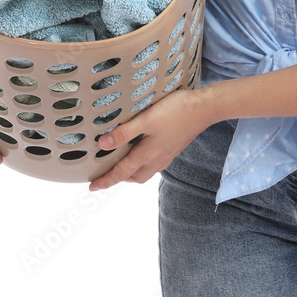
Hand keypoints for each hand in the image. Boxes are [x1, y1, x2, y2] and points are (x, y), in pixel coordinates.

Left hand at [88, 88, 211, 190]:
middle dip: (119, 178)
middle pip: (134, 176)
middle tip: (106, 174)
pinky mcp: (173, 148)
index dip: (106, 180)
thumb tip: (103, 144)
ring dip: (132, 171)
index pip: (122, 172)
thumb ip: (124, 133)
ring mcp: (167, 155)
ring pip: (145, 171)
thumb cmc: (176, 111)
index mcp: (148, 155)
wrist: (204, 109)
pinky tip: (142, 150)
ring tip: (121, 162)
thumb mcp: (145, 120)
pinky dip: (143, 163)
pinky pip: (154, 163)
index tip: (92, 187)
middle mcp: (158, 159)